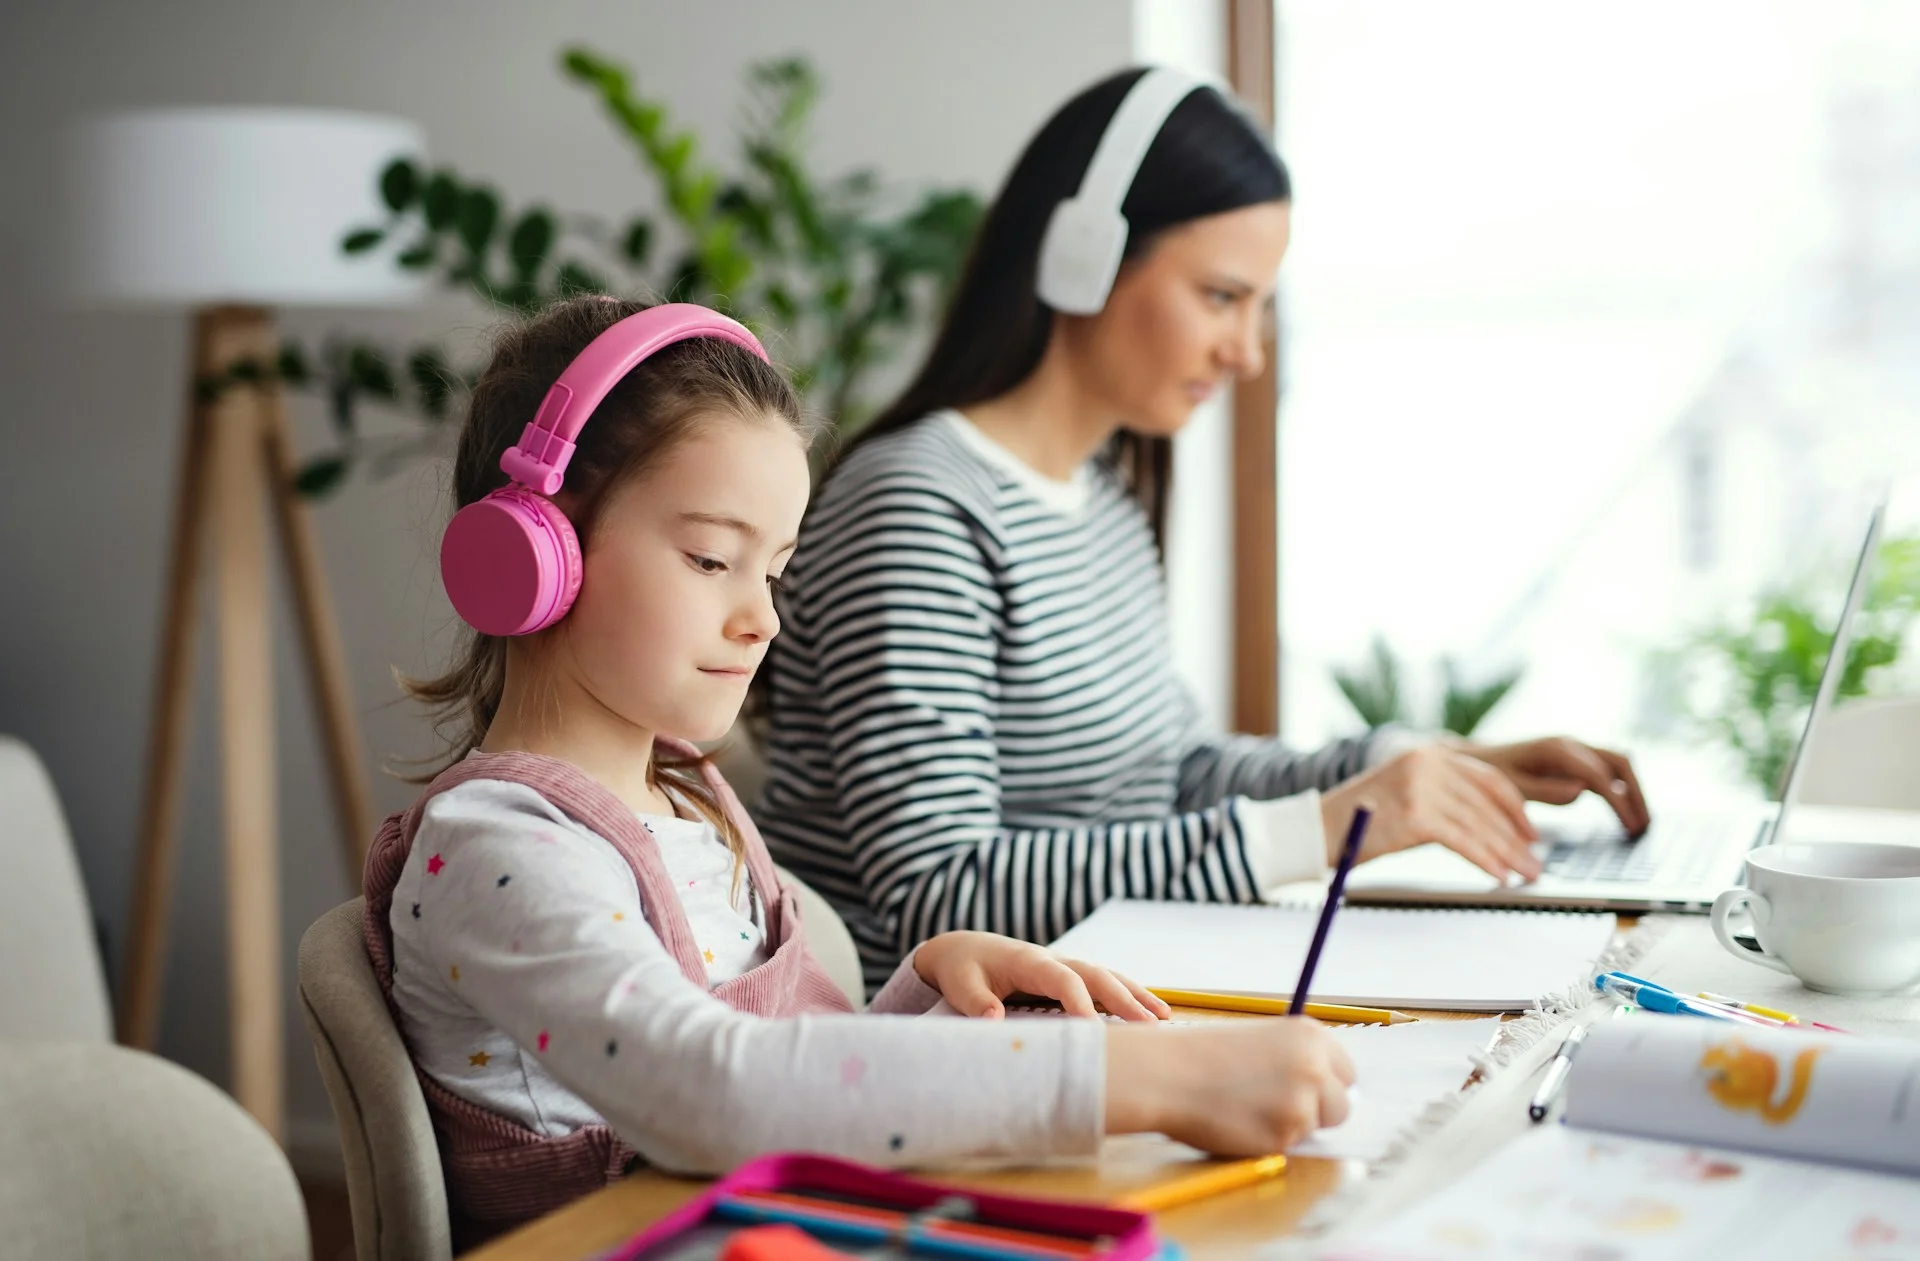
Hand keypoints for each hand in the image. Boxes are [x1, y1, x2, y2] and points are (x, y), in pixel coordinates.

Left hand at [913, 931, 1170, 1021]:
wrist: (964, 949)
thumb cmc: (963, 969)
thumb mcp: (961, 984)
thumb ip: (977, 1002)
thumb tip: (994, 1020)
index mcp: (1028, 961)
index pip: (1061, 978)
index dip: (1078, 1001)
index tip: (1093, 1028)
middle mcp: (1053, 960)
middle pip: (1095, 975)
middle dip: (1123, 998)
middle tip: (1149, 1026)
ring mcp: (1064, 966)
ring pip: (1106, 976)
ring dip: (1135, 995)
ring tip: (1164, 1019)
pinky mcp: (1069, 976)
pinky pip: (1103, 983)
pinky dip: (1129, 995)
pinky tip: (1152, 1014)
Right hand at [1105, 1018, 1355, 1153]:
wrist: (1168, 1073)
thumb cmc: (1205, 1055)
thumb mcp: (1261, 1042)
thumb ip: (1298, 1062)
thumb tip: (1328, 1093)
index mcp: (1309, 1036)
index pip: (1346, 1072)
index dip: (1326, 1085)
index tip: (1307, 1092)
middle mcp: (1314, 1067)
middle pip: (1342, 1105)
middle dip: (1318, 1112)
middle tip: (1279, 1107)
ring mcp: (1301, 1103)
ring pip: (1314, 1128)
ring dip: (1290, 1126)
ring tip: (1248, 1107)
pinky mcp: (1283, 1136)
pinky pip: (1287, 1146)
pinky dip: (1267, 1140)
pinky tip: (1239, 1121)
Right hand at [1321, 745, 1541, 882]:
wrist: (1315, 828)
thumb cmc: (1359, 819)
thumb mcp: (1406, 793)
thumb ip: (1443, 796)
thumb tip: (1491, 825)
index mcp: (1429, 753)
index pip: (1488, 778)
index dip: (1515, 809)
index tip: (1531, 833)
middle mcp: (1427, 763)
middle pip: (1488, 805)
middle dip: (1516, 839)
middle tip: (1535, 864)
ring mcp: (1421, 787)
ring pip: (1479, 825)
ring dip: (1508, 854)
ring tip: (1525, 876)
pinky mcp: (1415, 815)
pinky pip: (1463, 842)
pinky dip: (1486, 861)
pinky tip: (1499, 876)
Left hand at [1465, 737, 1649, 836]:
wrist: (1474, 760)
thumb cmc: (1487, 776)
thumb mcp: (1510, 787)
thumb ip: (1544, 790)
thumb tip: (1581, 790)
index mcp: (1556, 749)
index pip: (1600, 776)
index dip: (1620, 803)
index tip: (1631, 828)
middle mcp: (1570, 743)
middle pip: (1620, 762)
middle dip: (1637, 794)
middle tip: (1645, 827)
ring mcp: (1574, 749)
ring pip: (1619, 764)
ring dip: (1634, 791)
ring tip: (1641, 824)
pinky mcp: (1574, 759)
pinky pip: (1608, 770)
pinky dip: (1622, 789)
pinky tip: (1625, 814)